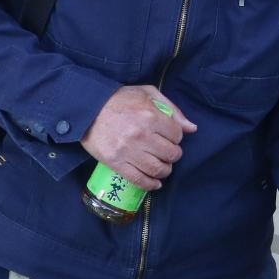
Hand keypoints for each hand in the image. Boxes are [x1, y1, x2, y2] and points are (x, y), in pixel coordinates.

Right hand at [80, 84, 195, 189]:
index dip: (176, 137)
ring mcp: (128, 150)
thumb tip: (191, 128)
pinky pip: (138, 179)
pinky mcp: (115, 162)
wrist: (87, 108)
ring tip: (163, 168)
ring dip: (165, 171)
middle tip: (168, 153)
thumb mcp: (147, 93)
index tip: (170, 137)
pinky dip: (150, 185)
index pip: (177, 135)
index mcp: (151, 116)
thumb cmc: (119, 99)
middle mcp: (141, 135)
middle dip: (173, 155)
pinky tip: (155, 183)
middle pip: (171, 154)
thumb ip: (172, 109)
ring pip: (157, 169)